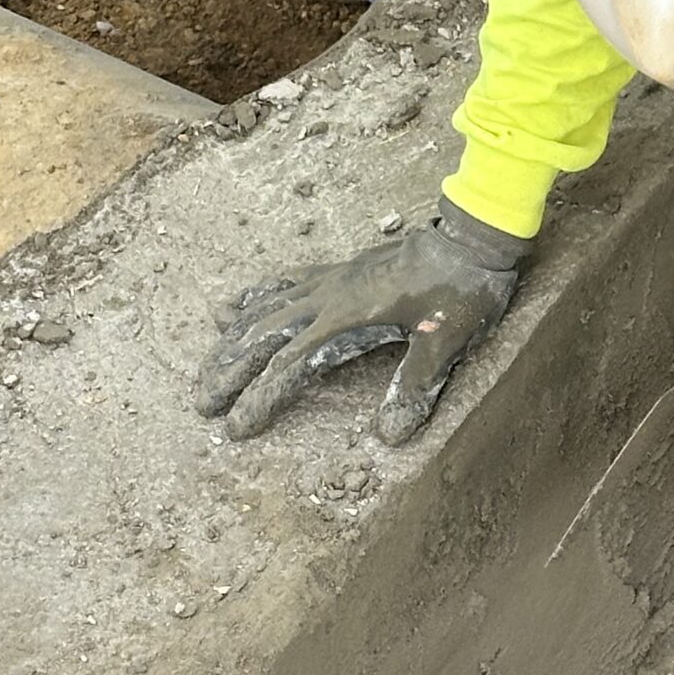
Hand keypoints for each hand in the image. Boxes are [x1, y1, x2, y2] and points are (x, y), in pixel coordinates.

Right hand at [197, 200, 529, 444]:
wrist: (470, 239)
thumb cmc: (462, 292)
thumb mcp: (446, 343)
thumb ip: (415, 387)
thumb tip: (392, 435)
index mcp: (346, 321)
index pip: (288, 367)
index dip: (259, 399)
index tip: (236, 428)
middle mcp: (326, 299)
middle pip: (261, 338)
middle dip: (229, 372)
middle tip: (203, 404)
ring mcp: (328, 281)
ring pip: (262, 310)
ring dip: (231, 340)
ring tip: (207, 368)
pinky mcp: (336, 270)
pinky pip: (280, 283)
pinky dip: (251, 298)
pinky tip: (230, 308)